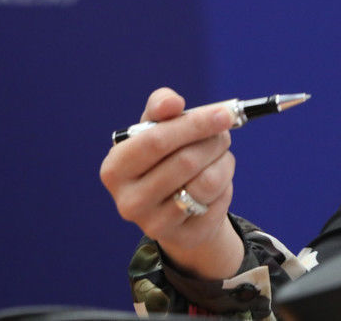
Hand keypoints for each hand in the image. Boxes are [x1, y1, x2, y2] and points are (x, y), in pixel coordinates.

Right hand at [100, 87, 244, 278]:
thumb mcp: (156, 127)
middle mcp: (128, 201)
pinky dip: (226, 183)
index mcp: (115, 169)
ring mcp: (154, 224)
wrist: (175, 203)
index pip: (155, 142)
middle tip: (225, 131)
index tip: (224, 113)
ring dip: (223, 160)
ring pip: (208, 182)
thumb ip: (161, 107)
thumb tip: (171, 102)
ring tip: (218, 154)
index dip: (193, 124)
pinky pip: (218, 201)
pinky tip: (215, 182)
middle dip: (214, 141)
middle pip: (185, 161)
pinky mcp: (184, 237)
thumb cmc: (164, 156)